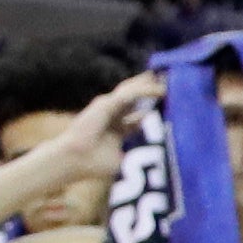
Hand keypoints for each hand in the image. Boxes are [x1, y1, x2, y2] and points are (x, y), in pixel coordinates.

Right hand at [34, 71, 159, 188]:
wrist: (76, 159)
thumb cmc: (95, 163)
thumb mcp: (124, 157)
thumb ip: (137, 151)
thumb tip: (159, 155)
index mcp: (116, 127)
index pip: (137, 113)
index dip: (151, 108)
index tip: (166, 105)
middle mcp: (112, 114)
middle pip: (134, 97)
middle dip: (150, 90)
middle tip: (167, 83)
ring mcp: (108, 107)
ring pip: (132, 91)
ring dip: (149, 85)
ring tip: (166, 80)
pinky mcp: (107, 104)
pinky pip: (130, 94)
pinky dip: (146, 90)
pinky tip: (160, 89)